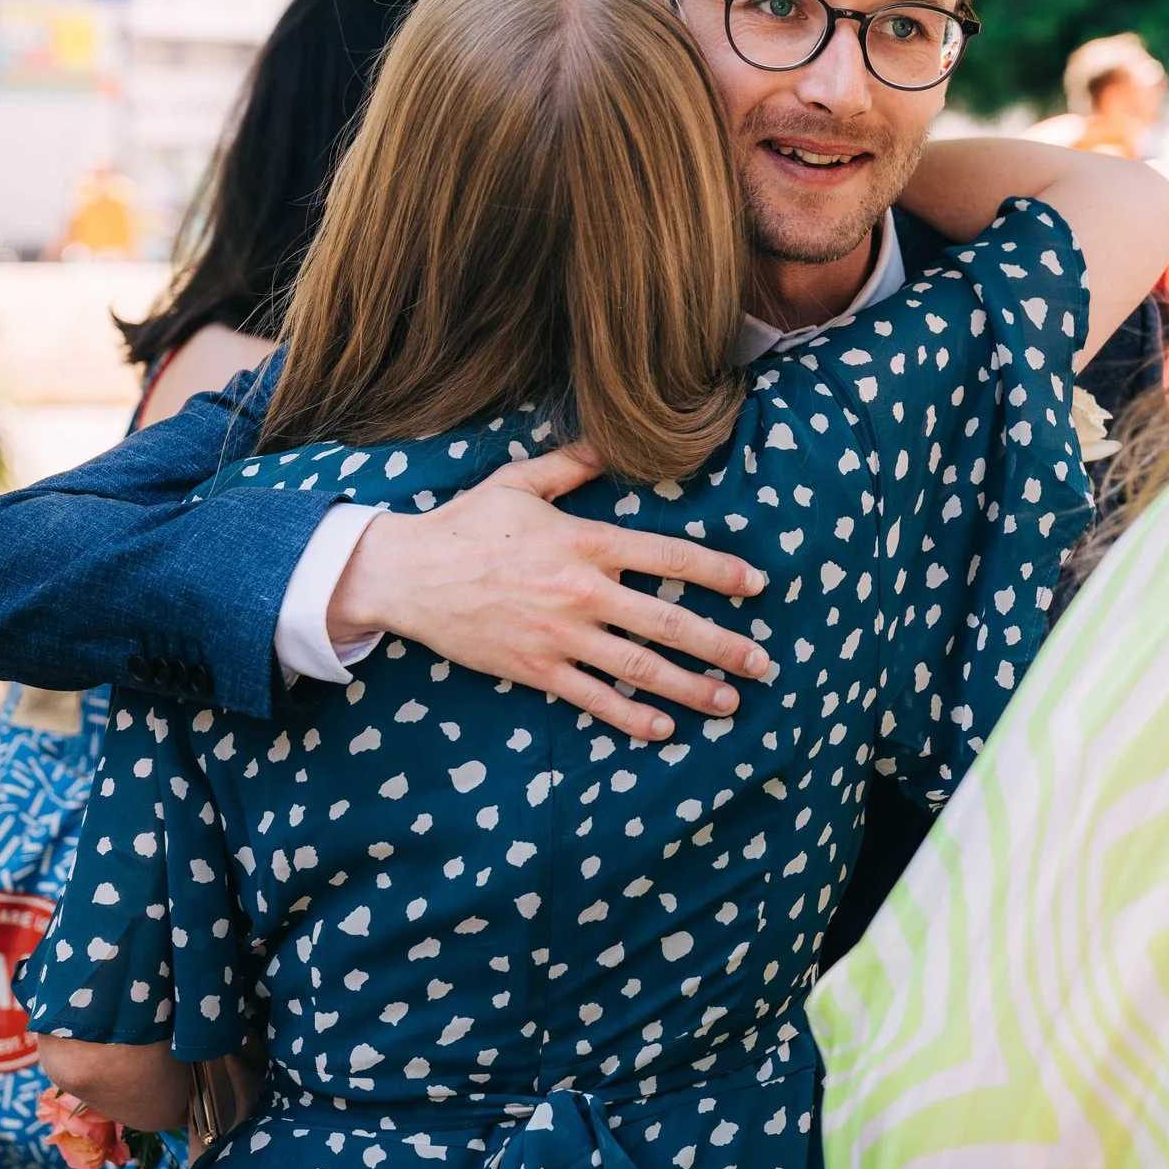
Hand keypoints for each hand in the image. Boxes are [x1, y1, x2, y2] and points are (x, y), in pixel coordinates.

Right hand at [328, 445, 770, 742]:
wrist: (406, 574)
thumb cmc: (465, 524)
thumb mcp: (520, 482)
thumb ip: (572, 463)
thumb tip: (609, 439)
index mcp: (585, 541)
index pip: (669, 557)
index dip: (719, 573)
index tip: (757, 586)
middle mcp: (582, 591)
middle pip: (667, 623)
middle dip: (722, 645)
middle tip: (762, 663)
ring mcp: (560, 635)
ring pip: (639, 668)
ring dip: (690, 688)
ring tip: (730, 703)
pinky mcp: (536, 668)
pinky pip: (593, 697)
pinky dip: (630, 717)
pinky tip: (664, 729)